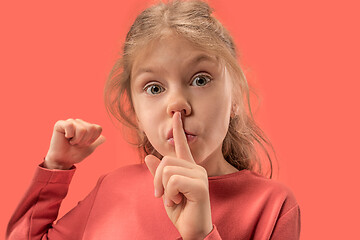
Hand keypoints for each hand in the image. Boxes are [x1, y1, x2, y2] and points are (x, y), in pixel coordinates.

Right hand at [44, 118, 105, 169]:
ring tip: (71, 142)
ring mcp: (71, 122)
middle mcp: (80, 123)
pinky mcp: (61, 124)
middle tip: (77, 144)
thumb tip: (104, 138)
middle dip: (85, 140)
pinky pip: (70, 125)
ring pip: (82, 129)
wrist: (63, 160)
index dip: (93, 139)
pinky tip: (66, 137)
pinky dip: (69, 135)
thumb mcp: (89, 149)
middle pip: (91, 128)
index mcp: (87, 127)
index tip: (86, 144)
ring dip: (77, 140)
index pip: (98, 128)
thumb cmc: (75, 154)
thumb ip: (97, 142)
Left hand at [145, 112, 212, 239]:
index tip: (177, 115)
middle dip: (157, 180)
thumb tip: (148, 156)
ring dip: (164, 189)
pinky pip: (173, 181)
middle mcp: (196, 168)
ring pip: (167, 170)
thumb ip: (158, 174)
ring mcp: (199, 175)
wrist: (192, 231)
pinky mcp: (200, 185)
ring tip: (173, 200)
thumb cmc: (181, 211)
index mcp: (188, 168)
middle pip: (166, 160)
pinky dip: (170, 194)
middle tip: (162, 195)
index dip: (178, 130)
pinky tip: (178, 202)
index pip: (182, 145)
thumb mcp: (165, 191)